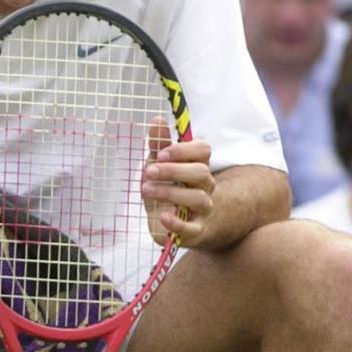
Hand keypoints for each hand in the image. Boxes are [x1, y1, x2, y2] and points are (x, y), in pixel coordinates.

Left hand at [140, 117, 213, 248]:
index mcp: (198, 166)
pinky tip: (163, 217)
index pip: (204, 151)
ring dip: (170, 192)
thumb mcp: (159, 166)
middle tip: (149, 172)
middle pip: (202, 173)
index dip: (184, 150)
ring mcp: (203, 209)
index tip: (161, 153)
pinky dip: (177, 223)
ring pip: (198, 198)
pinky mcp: (195, 231)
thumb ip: (158, 145)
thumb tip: (157, 119)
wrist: (172, 224)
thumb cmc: (167, 189)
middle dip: (173, 170)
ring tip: (146, 189)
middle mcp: (206, 186)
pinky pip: (192, 228)